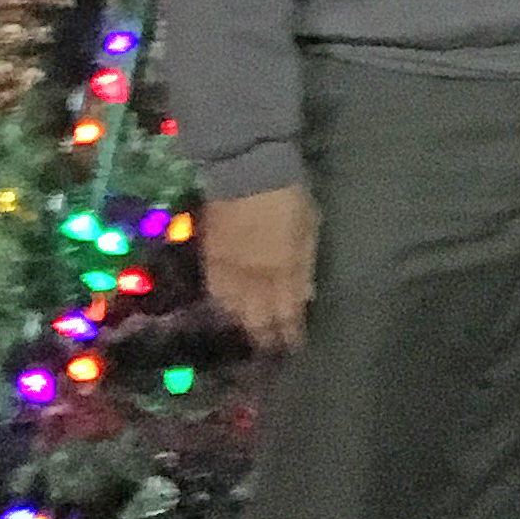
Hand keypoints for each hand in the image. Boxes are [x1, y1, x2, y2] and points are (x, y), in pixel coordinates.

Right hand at [203, 182, 319, 351]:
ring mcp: (230, 270)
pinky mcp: (210, 258)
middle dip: (266, 338)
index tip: (294, 347)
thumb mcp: (309, 227)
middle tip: (271, 350)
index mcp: (284, 270)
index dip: (290, 334)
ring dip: (244, 324)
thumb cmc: (289, 194)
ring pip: (234, 311)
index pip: (287, 314)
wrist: (247, 168)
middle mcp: (255, 278)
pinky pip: (215, 292)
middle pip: (258, 319)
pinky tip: (228, 309)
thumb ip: (304, 264)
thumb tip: (304, 296)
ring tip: (250, 333)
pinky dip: (223, 305)